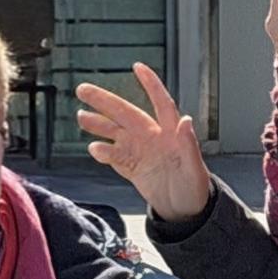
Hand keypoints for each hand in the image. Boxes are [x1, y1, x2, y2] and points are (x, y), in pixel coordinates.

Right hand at [76, 62, 211, 222]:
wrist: (186, 212)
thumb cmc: (195, 188)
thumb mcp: (195, 168)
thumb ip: (189, 144)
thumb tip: (186, 120)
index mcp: (171, 134)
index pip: (161, 102)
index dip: (151, 84)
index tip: (138, 66)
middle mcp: (153, 138)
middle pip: (126, 114)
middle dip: (104, 101)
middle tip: (83, 90)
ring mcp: (141, 152)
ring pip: (116, 133)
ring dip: (99, 124)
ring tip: (81, 117)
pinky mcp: (133, 168)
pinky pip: (115, 157)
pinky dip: (104, 153)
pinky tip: (93, 148)